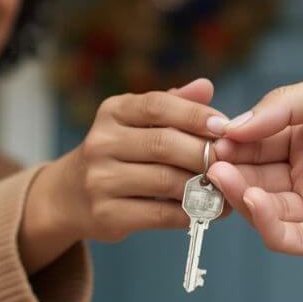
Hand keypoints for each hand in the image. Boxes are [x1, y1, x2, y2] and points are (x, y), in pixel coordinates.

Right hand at [20, 79, 227, 271]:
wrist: (69, 195)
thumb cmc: (120, 152)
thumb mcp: (138, 122)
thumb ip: (174, 105)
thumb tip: (206, 87)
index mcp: (113, 111)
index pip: (157, 106)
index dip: (195, 115)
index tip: (226, 127)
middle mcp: (101, 142)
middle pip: (164, 144)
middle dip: (204, 153)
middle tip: (232, 160)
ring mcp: (100, 180)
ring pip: (165, 181)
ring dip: (203, 185)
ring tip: (228, 187)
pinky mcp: (106, 214)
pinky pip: (159, 214)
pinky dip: (190, 212)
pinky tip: (210, 210)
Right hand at [206, 68, 302, 258]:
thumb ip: (284, 106)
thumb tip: (232, 127)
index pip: (250, 143)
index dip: (227, 141)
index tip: (207, 136)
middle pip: (249, 178)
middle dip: (223, 170)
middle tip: (204, 161)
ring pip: (261, 209)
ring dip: (236, 195)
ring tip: (222, 175)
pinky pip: (289, 237)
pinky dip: (263, 223)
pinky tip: (251, 199)